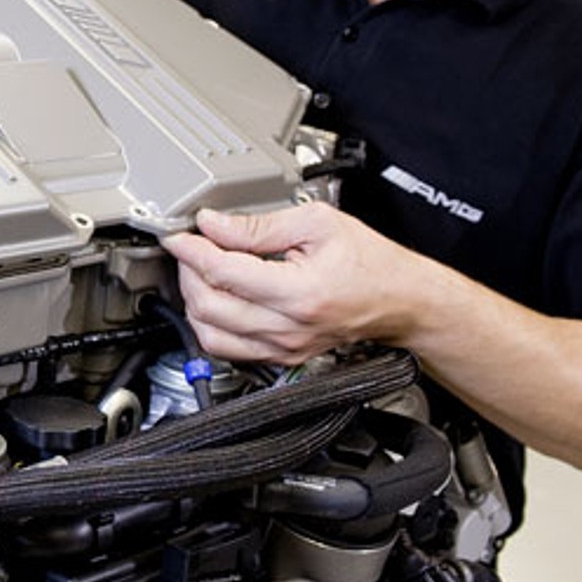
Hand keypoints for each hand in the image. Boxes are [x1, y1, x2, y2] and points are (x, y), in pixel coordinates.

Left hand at [161, 203, 430, 363]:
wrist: (402, 300)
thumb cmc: (371, 262)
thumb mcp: (317, 224)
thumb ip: (259, 226)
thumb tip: (213, 224)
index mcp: (299, 292)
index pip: (223, 273)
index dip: (192, 250)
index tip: (179, 235)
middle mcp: (289, 328)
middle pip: (209, 307)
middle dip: (189, 273)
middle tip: (191, 249)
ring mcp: (284, 348)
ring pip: (211, 335)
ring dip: (195, 302)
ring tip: (202, 275)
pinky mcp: (282, 358)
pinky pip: (228, 350)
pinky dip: (211, 325)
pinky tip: (216, 300)